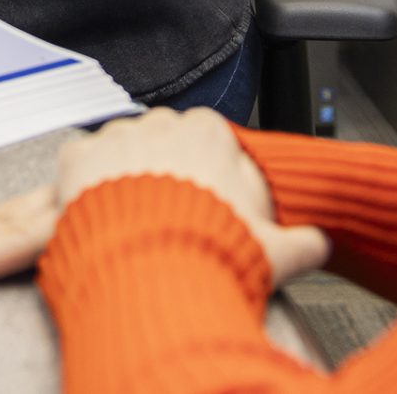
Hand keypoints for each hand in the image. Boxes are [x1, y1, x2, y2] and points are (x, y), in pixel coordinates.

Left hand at [53, 108, 327, 284]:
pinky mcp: (78, 156)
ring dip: (119, 177)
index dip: (202, 171)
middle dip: (159, 170)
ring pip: (117, 150)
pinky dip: (81, 187)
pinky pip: (78, 166)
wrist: (155, 271)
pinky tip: (93, 215)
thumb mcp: (274, 250)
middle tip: (163, 213)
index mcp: (211, 135)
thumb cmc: (213, 254)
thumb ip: (302, 242)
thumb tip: (318, 244)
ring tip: (126, 221)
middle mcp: (161, 125)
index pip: (206, 138)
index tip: (200, 196)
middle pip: (159, 140)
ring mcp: (116, 137)